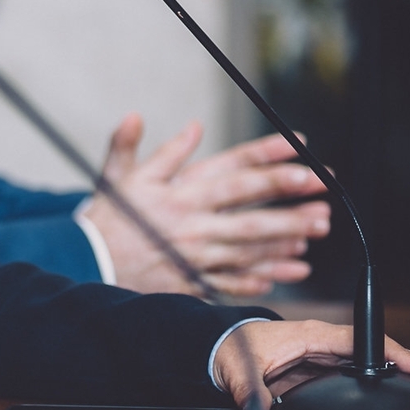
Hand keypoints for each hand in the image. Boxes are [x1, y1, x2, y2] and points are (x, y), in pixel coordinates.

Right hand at [81, 114, 330, 297]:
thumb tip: (191, 126)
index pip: (232, 174)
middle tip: (324, 203)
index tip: (302, 155)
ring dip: (284, 241)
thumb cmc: (108, 217)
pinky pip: (233, 281)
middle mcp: (190, 225)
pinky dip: (262, 277)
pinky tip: (288, 270)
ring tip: (317, 233)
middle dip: (288, 209)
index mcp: (177, 194)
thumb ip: (155, 148)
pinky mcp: (191, 282)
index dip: (268, 163)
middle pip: (248, 216)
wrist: (84, 263)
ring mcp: (193, 256)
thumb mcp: (122, 176)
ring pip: (248, 249)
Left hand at [213, 318, 409, 405]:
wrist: (215, 346)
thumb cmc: (229, 348)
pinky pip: (356, 371)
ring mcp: (324, 355)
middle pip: (374, 352)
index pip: (360, 342)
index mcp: (310, 336)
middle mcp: (323, 343)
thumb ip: (250, 393)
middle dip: (408, 365)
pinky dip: (380, 379)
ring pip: (369, 362)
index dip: (392, 354)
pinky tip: (399, 390)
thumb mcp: (238, 371)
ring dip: (399, 372)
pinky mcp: (321, 367)